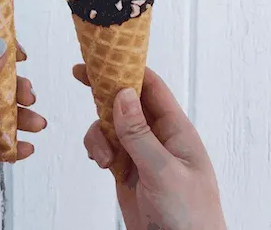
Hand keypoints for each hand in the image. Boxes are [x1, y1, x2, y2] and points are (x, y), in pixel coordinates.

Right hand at [74, 65, 225, 229]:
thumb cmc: (189, 217)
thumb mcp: (164, 171)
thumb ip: (140, 133)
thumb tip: (123, 93)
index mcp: (174, 129)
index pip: (151, 86)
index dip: (128, 68)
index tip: (104, 57)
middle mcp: (156, 135)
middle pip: (126, 100)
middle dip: (104, 90)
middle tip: (80, 75)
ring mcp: (140, 151)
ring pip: (110, 124)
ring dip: (98, 132)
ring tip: (102, 156)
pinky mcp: (125, 168)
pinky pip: (105, 145)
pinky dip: (97, 148)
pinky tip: (100, 162)